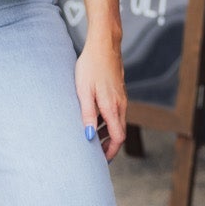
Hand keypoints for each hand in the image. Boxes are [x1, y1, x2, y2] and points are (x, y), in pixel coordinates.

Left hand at [75, 32, 126, 160]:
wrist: (103, 45)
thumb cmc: (90, 67)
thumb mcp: (84, 92)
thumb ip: (87, 115)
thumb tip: (88, 137)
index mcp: (112, 107)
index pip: (118, 138)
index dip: (110, 152)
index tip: (100, 160)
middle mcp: (120, 105)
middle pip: (118, 132)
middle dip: (108, 145)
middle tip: (94, 154)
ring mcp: (121, 99)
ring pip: (116, 123)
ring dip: (106, 133)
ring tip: (90, 138)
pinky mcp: (118, 93)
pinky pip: (115, 113)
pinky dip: (106, 121)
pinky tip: (93, 119)